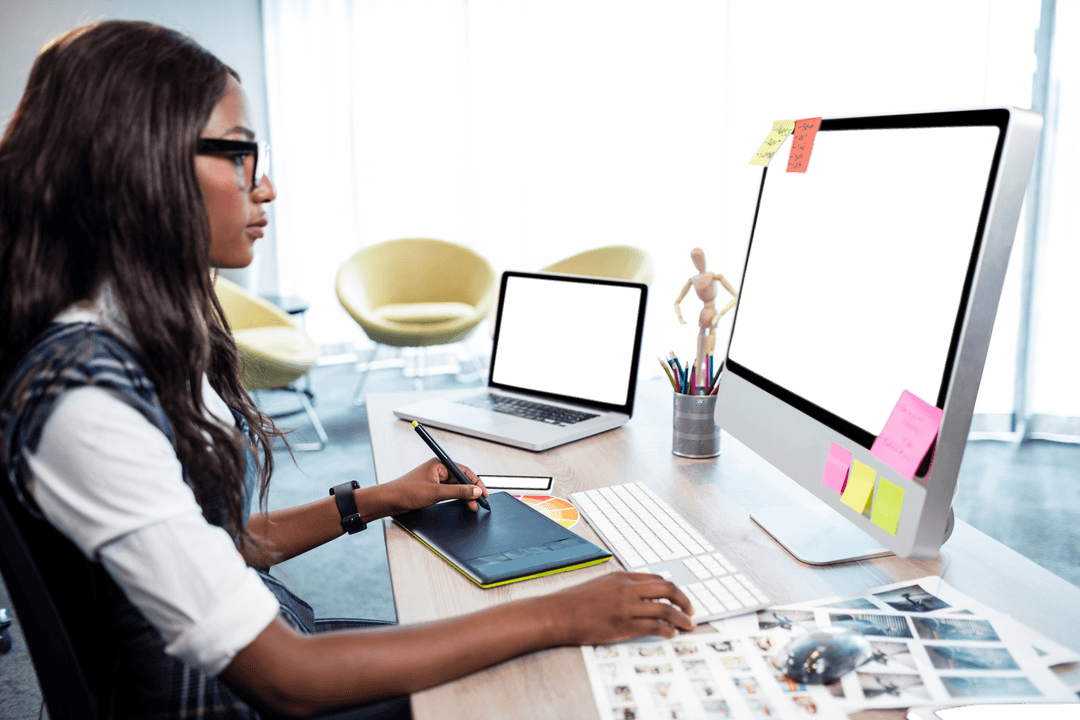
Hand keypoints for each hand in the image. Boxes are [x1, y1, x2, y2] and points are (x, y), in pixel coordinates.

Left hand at [377, 458, 488, 515]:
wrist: (389, 501)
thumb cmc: (405, 492)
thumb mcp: (436, 493)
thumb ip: (458, 491)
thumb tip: (475, 491)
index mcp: (438, 464)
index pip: (463, 470)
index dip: (475, 481)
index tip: (483, 492)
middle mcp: (437, 471)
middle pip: (460, 479)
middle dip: (471, 491)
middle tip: (479, 502)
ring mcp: (435, 480)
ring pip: (456, 487)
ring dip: (464, 496)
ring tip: (472, 506)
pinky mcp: (432, 490)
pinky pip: (449, 492)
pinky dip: (456, 498)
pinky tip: (462, 504)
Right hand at [545, 572, 695, 644]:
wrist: (557, 613)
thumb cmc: (573, 602)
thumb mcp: (599, 585)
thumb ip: (619, 588)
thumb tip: (637, 596)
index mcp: (622, 577)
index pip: (656, 578)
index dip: (672, 589)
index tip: (678, 598)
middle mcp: (627, 589)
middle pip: (668, 588)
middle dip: (684, 600)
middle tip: (691, 610)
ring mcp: (627, 607)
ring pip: (666, 609)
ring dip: (682, 618)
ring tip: (688, 625)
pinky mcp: (624, 625)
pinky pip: (655, 627)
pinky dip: (668, 631)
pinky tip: (671, 634)